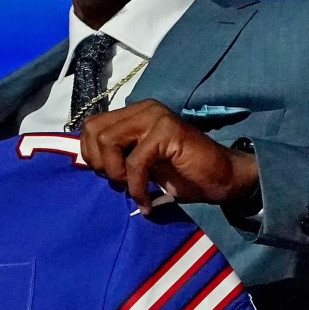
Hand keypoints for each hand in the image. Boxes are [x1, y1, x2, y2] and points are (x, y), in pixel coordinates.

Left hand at [79, 100, 257, 213]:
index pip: (90, 126)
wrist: (221, 178)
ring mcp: (155, 116)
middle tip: (120, 183)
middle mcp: (143, 109)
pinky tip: (146, 200)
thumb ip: (117, 156)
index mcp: (133, 114)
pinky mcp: (167, 131)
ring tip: (133, 190)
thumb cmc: (181, 174)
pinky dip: (136, 187)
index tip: (110, 176)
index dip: (90, 155)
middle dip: (99, 164)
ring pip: (109, 141)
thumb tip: (87, 163)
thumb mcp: (140, 165)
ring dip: (116, 173)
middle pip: (94, 130)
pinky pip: (135, 161)